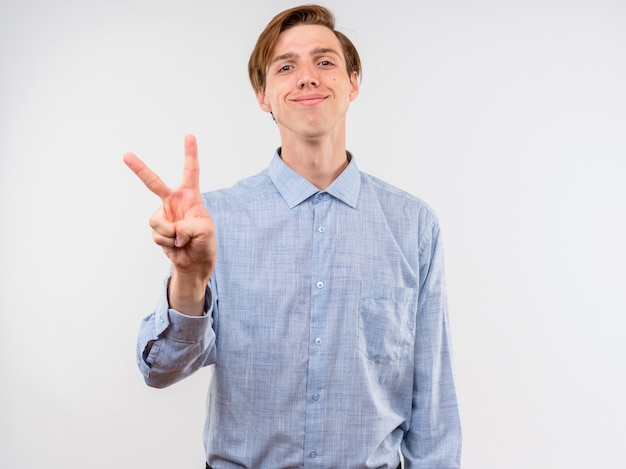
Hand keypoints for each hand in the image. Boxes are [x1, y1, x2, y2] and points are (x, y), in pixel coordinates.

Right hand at [124, 135, 215, 314]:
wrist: (194, 262)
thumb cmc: (204, 243)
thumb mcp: (205, 231)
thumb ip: (189, 226)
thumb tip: (172, 229)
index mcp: (190, 197)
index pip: (191, 171)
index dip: (190, 153)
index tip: (189, 136)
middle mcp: (174, 202)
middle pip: (154, 183)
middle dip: (139, 169)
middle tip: (126, 155)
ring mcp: (164, 215)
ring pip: (157, 221)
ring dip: (170, 233)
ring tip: (182, 240)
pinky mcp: (157, 230)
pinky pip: (156, 234)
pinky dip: (167, 242)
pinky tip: (176, 245)